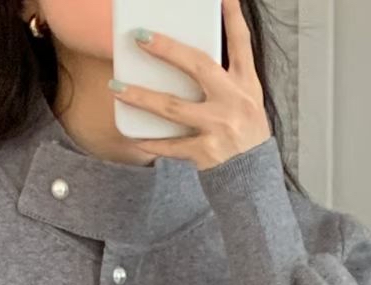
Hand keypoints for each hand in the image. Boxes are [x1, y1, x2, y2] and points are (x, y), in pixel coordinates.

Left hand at [110, 0, 271, 169]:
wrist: (254, 182)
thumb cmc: (245, 137)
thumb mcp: (246, 103)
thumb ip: (223, 81)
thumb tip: (185, 61)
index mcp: (247, 85)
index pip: (240, 43)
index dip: (232, 17)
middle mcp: (234, 101)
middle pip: (197, 66)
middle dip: (168, 49)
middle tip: (141, 37)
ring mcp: (219, 127)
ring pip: (173, 106)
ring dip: (141, 96)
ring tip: (116, 85)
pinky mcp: (206, 152)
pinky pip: (171, 145)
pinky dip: (152, 142)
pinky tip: (134, 136)